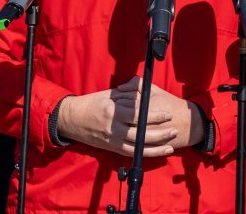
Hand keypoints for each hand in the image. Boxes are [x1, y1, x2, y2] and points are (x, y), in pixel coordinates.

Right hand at [57, 77, 201, 156]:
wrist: (72, 120)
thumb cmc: (91, 103)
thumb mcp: (108, 94)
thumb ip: (127, 94)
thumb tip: (145, 93)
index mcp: (112, 111)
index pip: (137, 115)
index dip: (154, 116)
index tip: (167, 114)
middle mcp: (113, 127)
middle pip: (140, 133)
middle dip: (160, 133)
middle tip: (174, 129)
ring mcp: (112, 140)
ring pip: (138, 147)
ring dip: (156, 147)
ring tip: (170, 144)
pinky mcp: (111, 148)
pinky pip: (131, 153)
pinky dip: (145, 153)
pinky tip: (157, 152)